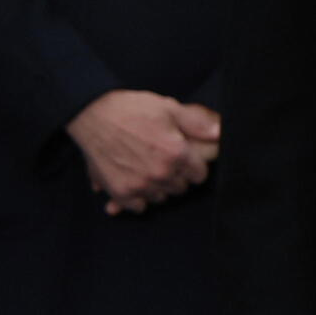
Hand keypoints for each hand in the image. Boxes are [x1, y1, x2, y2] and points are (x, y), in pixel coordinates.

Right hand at [69, 91, 219, 213]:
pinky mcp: (119, 191)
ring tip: (150, 169)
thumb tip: (221, 132)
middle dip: (177, 176)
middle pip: (181, 187)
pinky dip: (138, 197)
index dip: (194, 166)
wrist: (94, 115)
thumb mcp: (170, 108)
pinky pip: (138, 206)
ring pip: (161, 197)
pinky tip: (136, 182)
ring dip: (159, 187)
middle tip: (166, 162)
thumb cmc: (133, 109)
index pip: (200, 175)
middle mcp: (160, 173)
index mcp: (176, 153)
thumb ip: (198, 124)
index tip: (187, 160)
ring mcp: (139, 185)